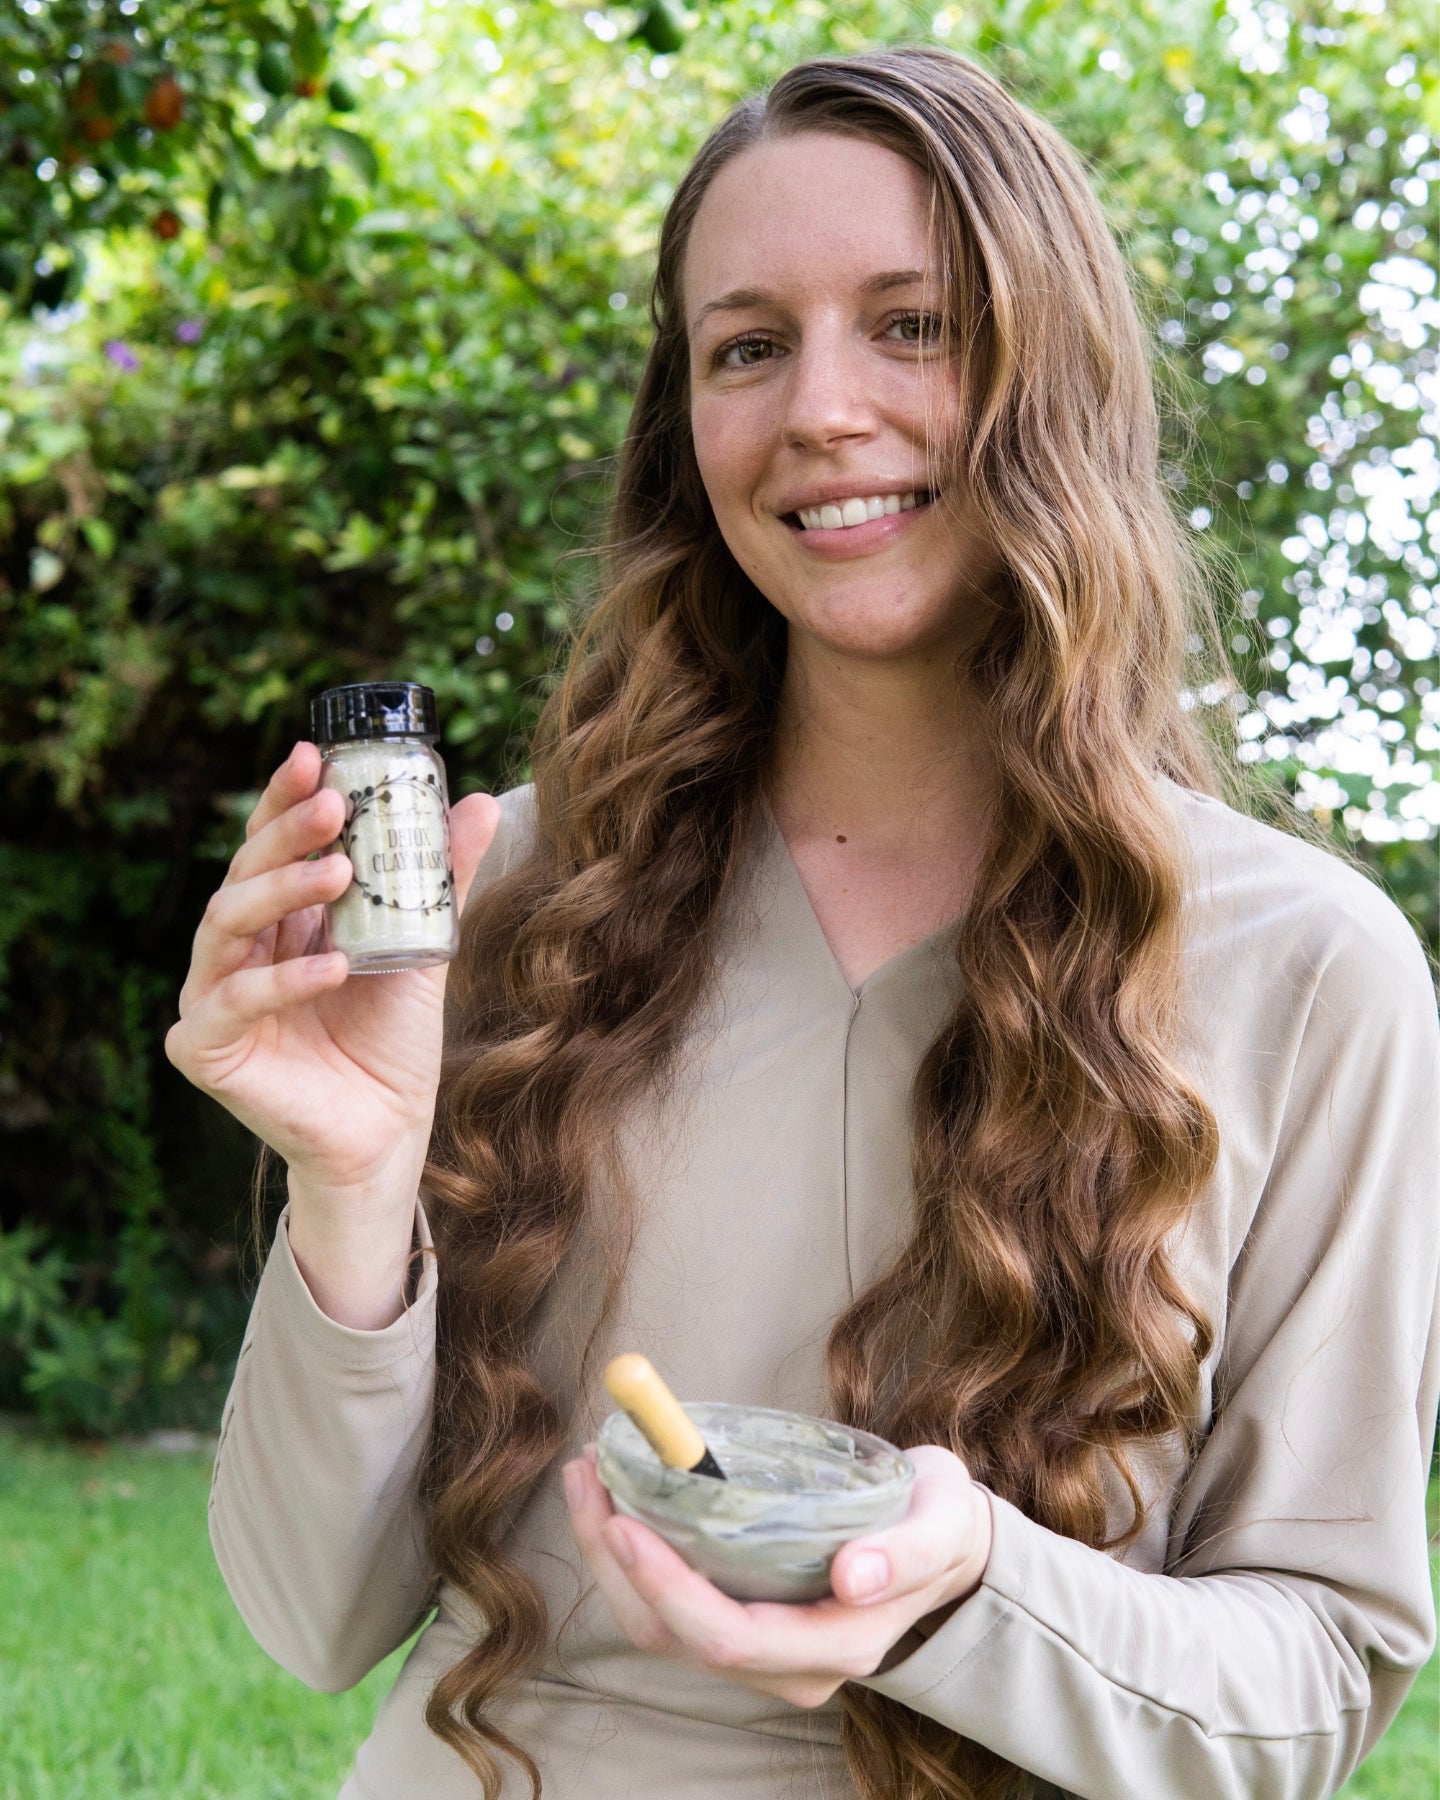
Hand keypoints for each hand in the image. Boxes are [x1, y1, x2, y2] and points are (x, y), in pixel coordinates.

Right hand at [164, 739, 499, 1189]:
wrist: (388, 1133)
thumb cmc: (390, 1041)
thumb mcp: (421, 947)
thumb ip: (438, 879)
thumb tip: (480, 802)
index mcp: (274, 919)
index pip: (268, 844)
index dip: (283, 798)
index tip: (315, 755)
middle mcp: (233, 950)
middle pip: (245, 873)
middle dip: (287, 833)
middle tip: (334, 807)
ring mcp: (210, 997)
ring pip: (226, 924)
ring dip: (282, 892)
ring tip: (338, 873)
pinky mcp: (203, 1049)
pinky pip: (233, 1003)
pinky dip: (283, 980)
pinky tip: (332, 965)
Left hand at [563, 1442, 992, 1709]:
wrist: (941, 1541)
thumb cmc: (939, 1522)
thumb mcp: (942, 1522)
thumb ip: (907, 1551)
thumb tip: (854, 1576)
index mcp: (837, 1645)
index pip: (730, 1638)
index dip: (669, 1588)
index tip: (624, 1521)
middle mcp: (790, 1666)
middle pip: (676, 1638)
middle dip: (616, 1562)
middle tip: (589, 1473)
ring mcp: (762, 1651)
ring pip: (658, 1626)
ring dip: (609, 1553)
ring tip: (588, 1473)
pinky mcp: (742, 1622)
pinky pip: (667, 1605)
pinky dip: (630, 1552)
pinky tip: (615, 1494)